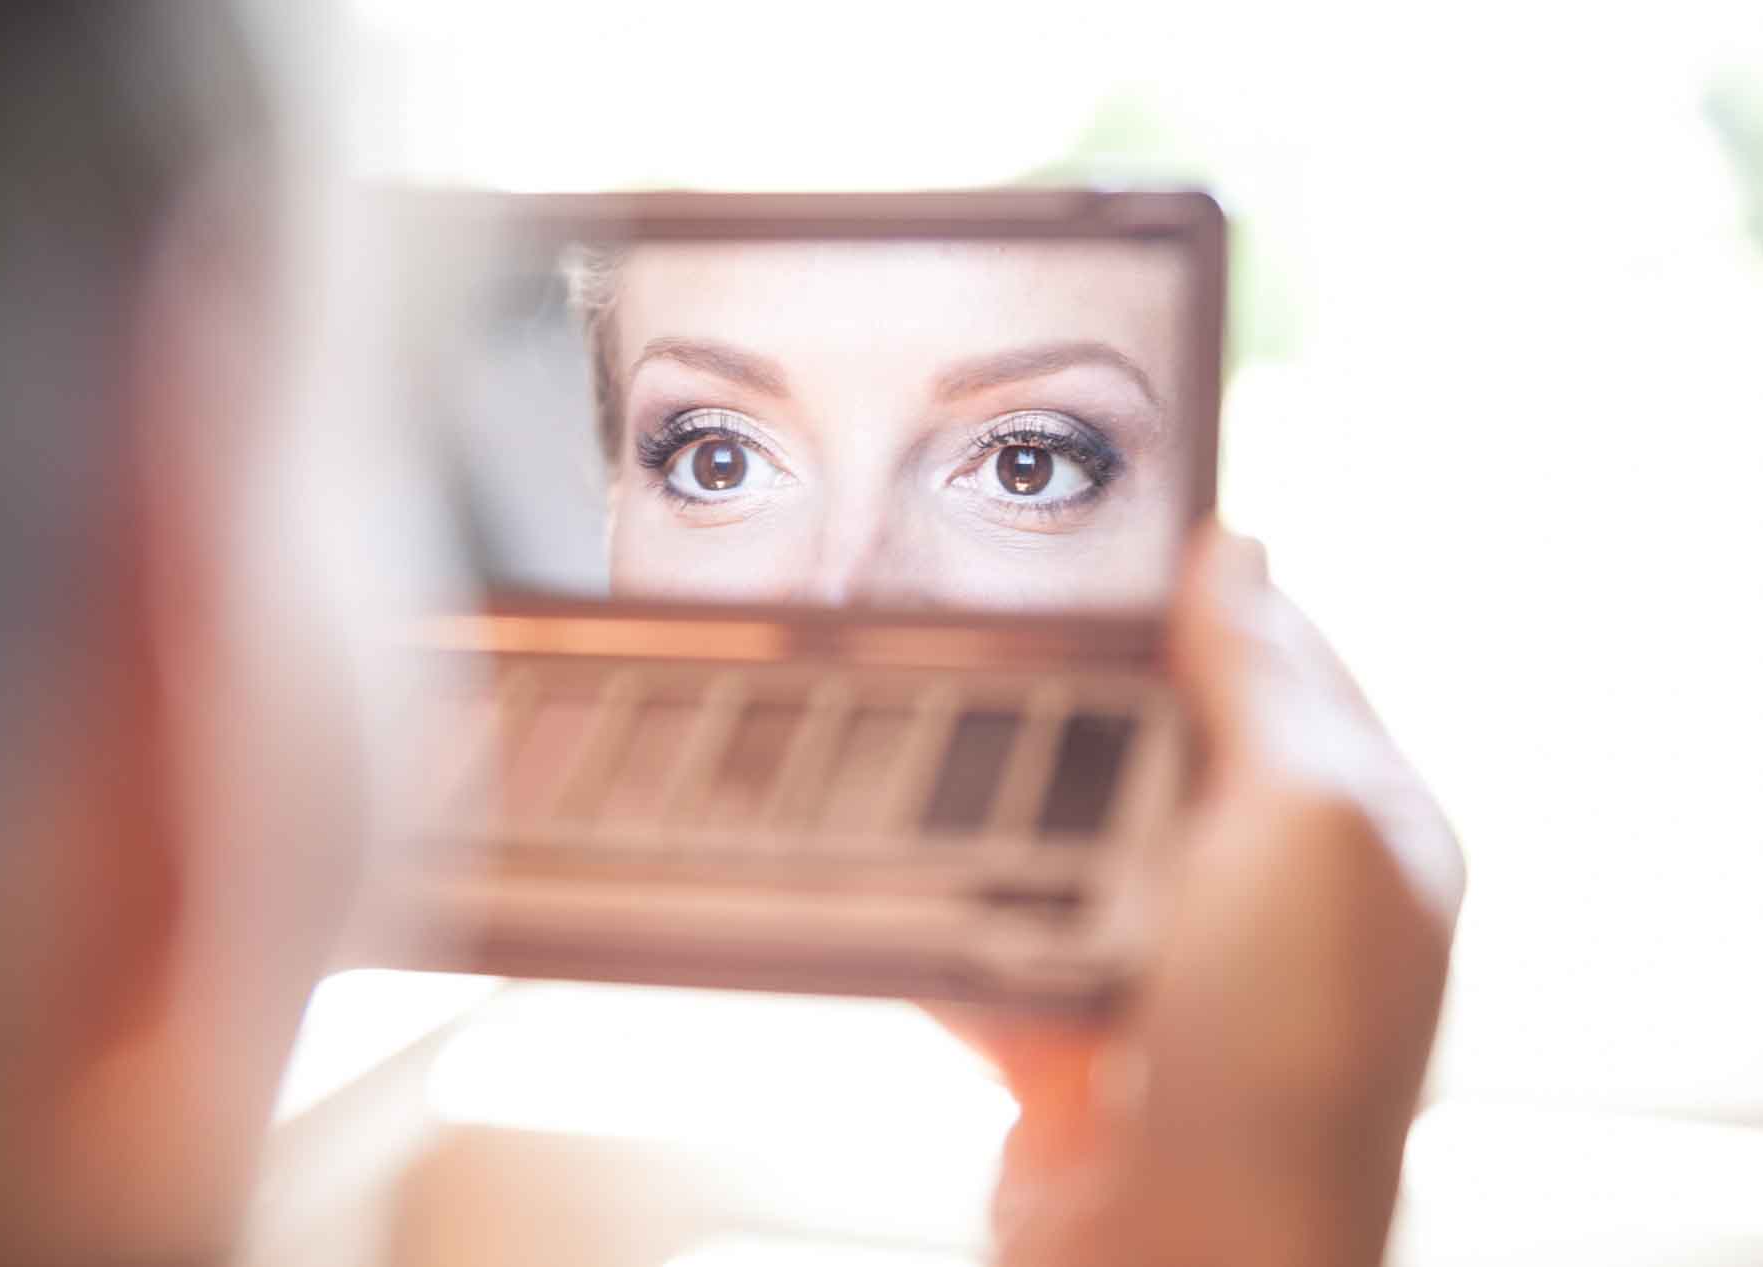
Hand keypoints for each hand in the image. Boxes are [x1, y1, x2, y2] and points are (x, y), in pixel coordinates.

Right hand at [945, 526, 1464, 1266]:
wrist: (1179, 1257)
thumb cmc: (1284, 1048)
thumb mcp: (1307, 821)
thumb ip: (1266, 682)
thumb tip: (1234, 551)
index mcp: (1359, 827)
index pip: (1288, 662)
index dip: (1207, 593)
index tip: (1107, 534)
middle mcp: (1272, 893)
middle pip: (1158, 738)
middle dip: (1079, 695)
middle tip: (991, 625)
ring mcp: (1165, 966)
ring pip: (1058, 833)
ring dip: (998, 810)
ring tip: (930, 746)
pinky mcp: (1072, 1030)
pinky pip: (990, 936)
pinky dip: (948, 920)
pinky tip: (909, 886)